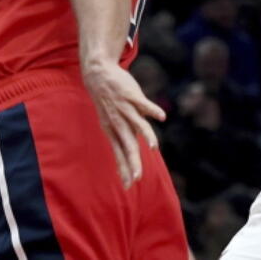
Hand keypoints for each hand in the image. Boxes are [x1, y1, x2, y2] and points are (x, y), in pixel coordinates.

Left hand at [83, 61, 166, 187]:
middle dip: (132, 162)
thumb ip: (124, 135)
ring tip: (154, 148)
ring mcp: (125, 109)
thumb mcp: (111, 121)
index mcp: (113, 130)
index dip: (124, 168)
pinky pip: (144, 104)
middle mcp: (118, 122)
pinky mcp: (131, 95)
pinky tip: (162, 117)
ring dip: (147, 136)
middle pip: (127, 145)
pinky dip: (153, 110)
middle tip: (137, 179)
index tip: (128, 185)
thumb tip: (132, 151)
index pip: (119, 153)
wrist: (98, 75)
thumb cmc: (108, 101)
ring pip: (138, 126)